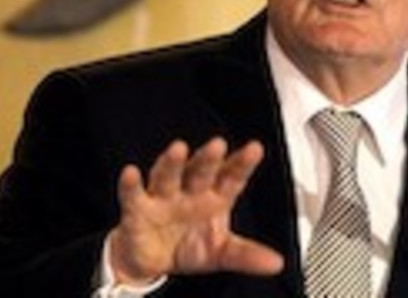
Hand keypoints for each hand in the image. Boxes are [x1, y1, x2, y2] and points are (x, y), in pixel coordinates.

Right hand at [109, 137, 283, 284]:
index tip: (255, 149)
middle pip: (200, 171)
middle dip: (208, 158)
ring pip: (168, 175)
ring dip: (172, 162)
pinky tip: (131, 173)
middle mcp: (189, 191)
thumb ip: (246, 255)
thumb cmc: (189, 245)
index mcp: (214, 197)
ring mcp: (163, 197)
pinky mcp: (138, 208)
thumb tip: (276, 263)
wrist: (152, 260)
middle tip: (218, 145)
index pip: (231, 177)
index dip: (242, 164)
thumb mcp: (221, 252)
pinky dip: (130, 184)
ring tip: (179, 149)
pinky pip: (133, 194)